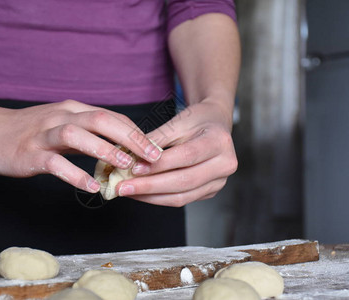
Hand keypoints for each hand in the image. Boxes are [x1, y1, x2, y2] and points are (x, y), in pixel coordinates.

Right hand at [0, 99, 161, 192]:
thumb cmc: (28, 131)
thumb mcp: (61, 127)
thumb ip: (87, 136)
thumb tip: (119, 151)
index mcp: (72, 110)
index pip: (111, 116)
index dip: (136, 132)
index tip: (156, 149)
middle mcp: (61, 116)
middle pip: (101, 119)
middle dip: (130, 137)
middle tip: (152, 156)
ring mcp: (43, 134)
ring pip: (77, 135)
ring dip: (104, 150)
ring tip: (124, 166)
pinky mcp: (28, 153)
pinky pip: (54, 162)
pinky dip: (74, 174)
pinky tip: (91, 187)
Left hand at [115, 100, 237, 206]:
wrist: (215, 125)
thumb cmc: (196, 120)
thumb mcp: (176, 122)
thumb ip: (155, 140)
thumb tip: (129, 157)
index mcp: (219, 141)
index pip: (186, 156)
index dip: (159, 165)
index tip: (134, 168)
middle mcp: (225, 164)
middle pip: (184, 181)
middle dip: (150, 186)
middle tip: (123, 187)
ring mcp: (219, 181)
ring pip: (182, 196)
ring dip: (151, 196)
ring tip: (128, 192)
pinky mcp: (210, 192)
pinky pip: (182, 199)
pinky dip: (159, 198)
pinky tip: (141, 193)